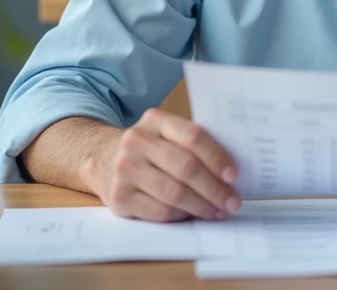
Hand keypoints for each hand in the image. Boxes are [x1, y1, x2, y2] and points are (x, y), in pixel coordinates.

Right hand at [84, 107, 241, 222]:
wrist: (102, 159)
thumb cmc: (148, 149)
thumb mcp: (165, 133)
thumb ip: (192, 143)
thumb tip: (230, 172)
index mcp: (155, 120)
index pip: (192, 136)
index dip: (216, 157)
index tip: (234, 176)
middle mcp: (136, 141)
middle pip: (185, 167)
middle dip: (214, 188)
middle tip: (232, 201)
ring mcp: (125, 170)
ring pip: (174, 193)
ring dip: (202, 206)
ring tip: (218, 211)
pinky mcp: (119, 198)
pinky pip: (160, 211)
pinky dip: (182, 216)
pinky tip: (193, 215)